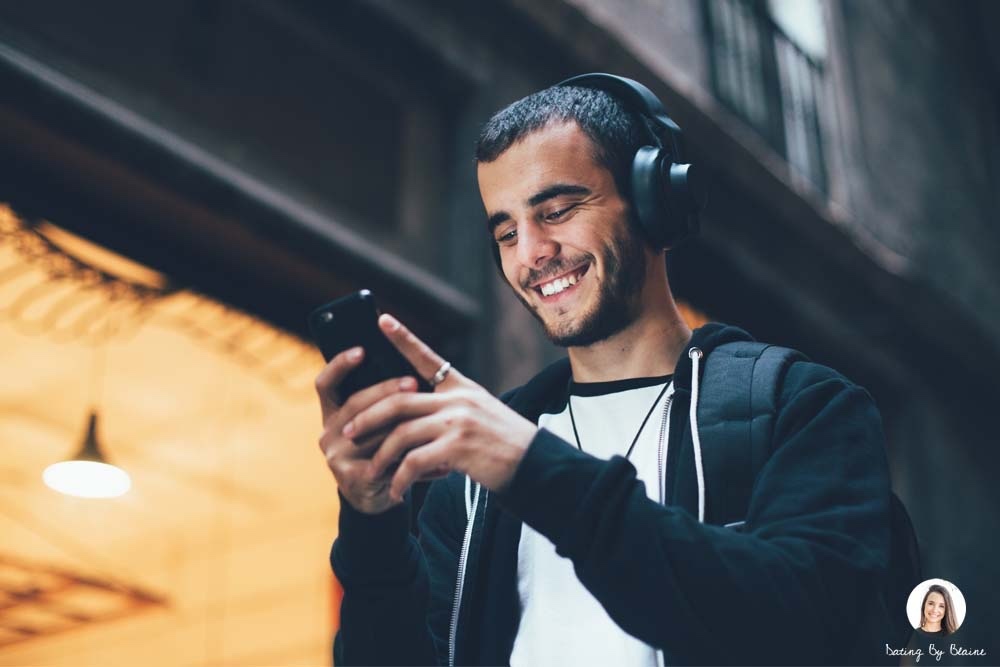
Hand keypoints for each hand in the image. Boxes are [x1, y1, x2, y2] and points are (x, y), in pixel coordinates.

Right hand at [315, 346, 419, 513]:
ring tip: (432, 414)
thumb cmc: (383, 450)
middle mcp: (329, 434)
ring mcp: (337, 457)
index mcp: (333, 414)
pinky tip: (439, 458)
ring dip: (404, 423)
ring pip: (373, 432)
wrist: (378, 497)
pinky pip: (386, 461)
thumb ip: (384, 400)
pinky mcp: (352, 479)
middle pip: (355, 404)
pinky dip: (415, 458)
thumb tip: (413, 365)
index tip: (362, 349)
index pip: (325, 384)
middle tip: (413, 382)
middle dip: (386, 391)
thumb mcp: (378, 424)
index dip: (340, 365)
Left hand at [340, 314, 537, 502]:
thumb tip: (416, 413)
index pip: (427, 356)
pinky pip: (414, 462)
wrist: (536, 467)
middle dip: (368, 416)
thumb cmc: (507, 445)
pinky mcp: (458, 449)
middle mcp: (458, 399)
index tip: (381, 320)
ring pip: (401, 433)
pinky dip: (400, 479)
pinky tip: (395, 491)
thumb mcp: (482, 414)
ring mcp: (458, 422)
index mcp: (462, 387)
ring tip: (369, 472)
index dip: (403, 338)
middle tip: (348, 430)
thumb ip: (452, 409)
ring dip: (380, 456)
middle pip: (399, 400)